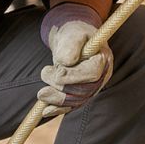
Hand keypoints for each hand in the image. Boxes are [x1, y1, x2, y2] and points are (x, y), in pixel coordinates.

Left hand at [37, 3, 113, 118]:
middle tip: (44, 73)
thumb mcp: (72, 33)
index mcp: (103, 59)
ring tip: (41, 94)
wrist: (72, 39)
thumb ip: (71, 45)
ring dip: (58, 100)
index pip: (92, 74)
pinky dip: (58, 108)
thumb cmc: (74, 33)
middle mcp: (101, 76)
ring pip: (77, 100)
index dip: (73, 76)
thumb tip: (66, 62)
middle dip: (62, 87)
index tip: (57, 72)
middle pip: (84, 90)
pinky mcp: (82, 93)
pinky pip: (72, 105)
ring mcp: (93, 86)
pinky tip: (45, 111)